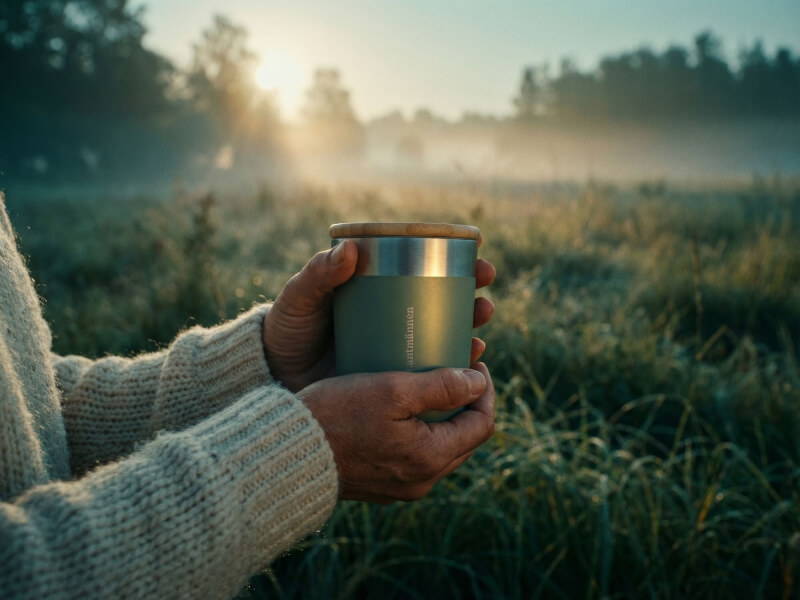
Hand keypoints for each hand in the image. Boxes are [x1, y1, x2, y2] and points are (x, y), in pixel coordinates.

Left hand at [263, 238, 495, 391]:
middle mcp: (395, 315)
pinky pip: (433, 371)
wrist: (274, 376)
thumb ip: (319, 274)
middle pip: (445, 300)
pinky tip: (469, 361)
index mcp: (379, 287)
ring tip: (480, 327)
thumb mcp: (301, 299)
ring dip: (471, 329)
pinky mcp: (396, 379)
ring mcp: (398, 347)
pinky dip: (455, 366)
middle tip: (485, 293)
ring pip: (445, 334)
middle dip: (473, 295)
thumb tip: (351, 249)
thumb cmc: (287, 329)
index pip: (425, 267)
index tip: (478, 251)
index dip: (458, 259)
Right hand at [297, 362, 494, 502]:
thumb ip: (441, 386)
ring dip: (445, 417)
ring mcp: (401, 486)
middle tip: (457, 370)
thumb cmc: (336, 415)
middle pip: (465, 438)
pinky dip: (422, 430)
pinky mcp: (382, 484)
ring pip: (442, 447)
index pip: (482, 425)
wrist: (286, 453)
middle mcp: (421, 480)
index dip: (484, 390)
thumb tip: (477, 382)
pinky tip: (405, 408)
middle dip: (468, 404)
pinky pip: (417, 455)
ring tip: (432, 384)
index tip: (476, 362)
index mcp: (430, 458)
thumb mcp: (392, 390)